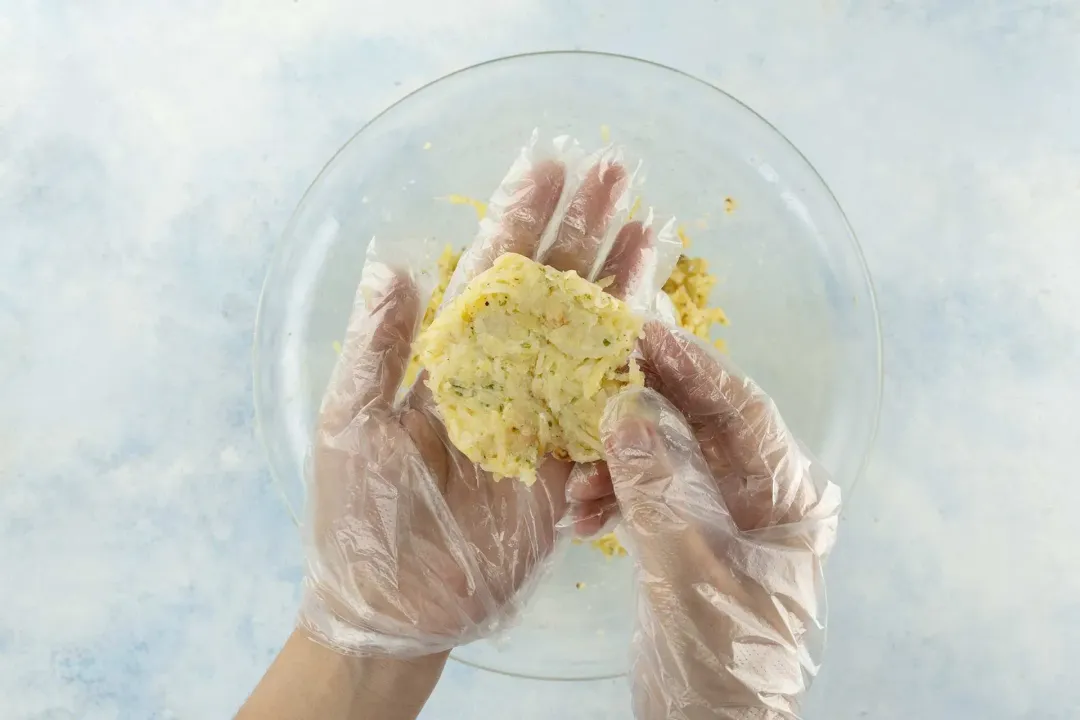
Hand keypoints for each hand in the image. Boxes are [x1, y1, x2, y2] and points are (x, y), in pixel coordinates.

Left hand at [300, 145, 659, 656]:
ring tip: (647, 220)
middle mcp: (499, 370)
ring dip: (615, 276)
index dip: (517, 217)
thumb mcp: (352, 422)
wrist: (399, 605)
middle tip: (615, 170)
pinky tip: (657, 311)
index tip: (546, 165)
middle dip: (579, 227)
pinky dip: (632, 355)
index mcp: (446, 354)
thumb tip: (389, 264)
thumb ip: (376, 346)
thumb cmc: (361, 513)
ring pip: (584, 330)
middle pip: (547, 286)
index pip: (487, 270)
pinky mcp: (568, 454)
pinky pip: (605, 397)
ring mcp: (538, 409)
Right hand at [590, 323, 841, 718]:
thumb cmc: (722, 653)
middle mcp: (759, 496)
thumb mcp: (691, 564)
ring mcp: (719, 516)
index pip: (742, 409)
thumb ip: (659, 483)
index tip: (643, 334)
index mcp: (788, 495)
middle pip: (697, 426)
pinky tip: (580, 512)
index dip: (694, 367)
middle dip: (642, 410)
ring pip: (663, 458)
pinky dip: (612, 497)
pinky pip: (645, 495)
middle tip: (591, 382)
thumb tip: (625, 406)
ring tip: (575, 478)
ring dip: (616, 462)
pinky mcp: (683, 538)